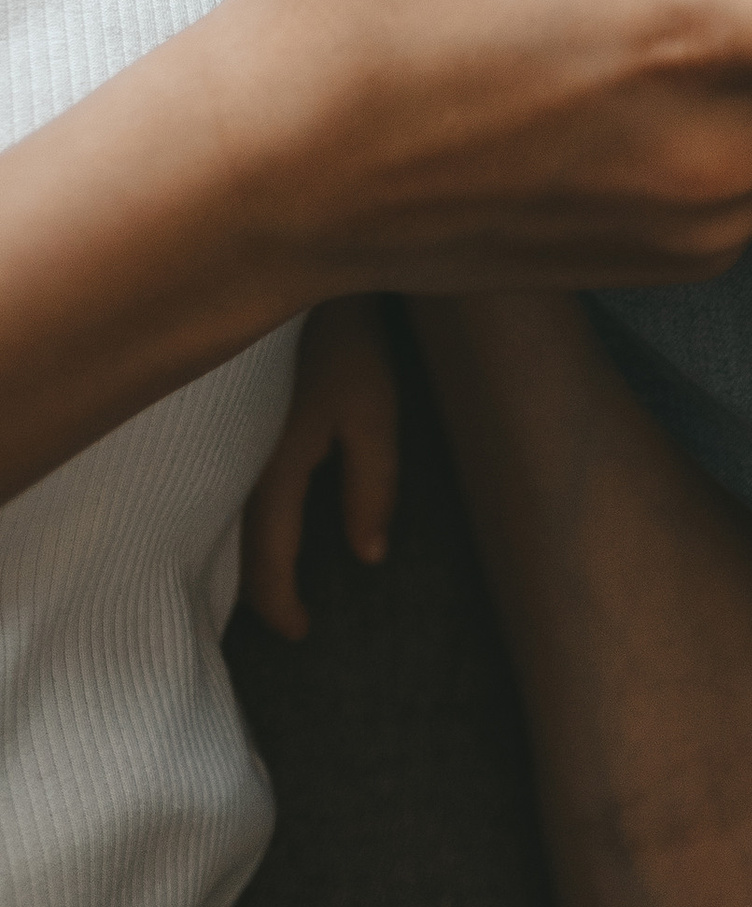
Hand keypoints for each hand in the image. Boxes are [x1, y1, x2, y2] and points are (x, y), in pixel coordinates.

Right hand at [243, 294, 400, 638]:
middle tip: (286, 621)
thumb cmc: (346, 342)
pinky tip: (254, 524)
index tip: (303, 633)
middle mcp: (234, 461)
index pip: (268, 555)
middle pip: (235, 547)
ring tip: (271, 586)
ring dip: (245, 557)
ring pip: (224, 519)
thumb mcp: (374, 412)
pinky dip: (236, 519)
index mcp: (272, 465)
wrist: (300, 272)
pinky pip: (222, 487)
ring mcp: (223, 443)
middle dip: (257, 592)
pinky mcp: (225, 425)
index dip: (282, 603)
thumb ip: (372, 485)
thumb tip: (369, 555)